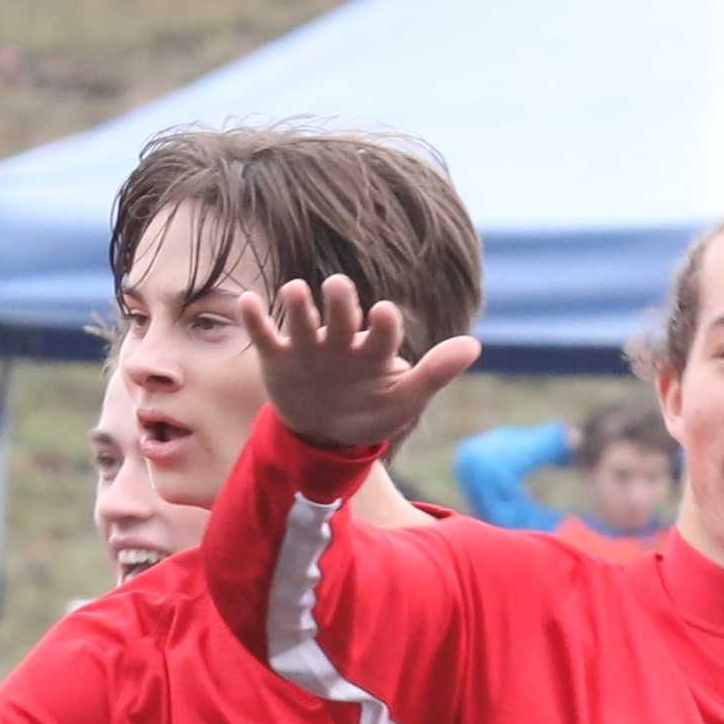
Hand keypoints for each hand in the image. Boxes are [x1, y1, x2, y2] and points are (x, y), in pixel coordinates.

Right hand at [235, 274, 481, 454]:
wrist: (325, 436)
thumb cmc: (370, 412)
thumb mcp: (403, 400)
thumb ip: (434, 373)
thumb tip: (474, 346)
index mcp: (375, 350)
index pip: (382, 332)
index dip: (384, 324)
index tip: (383, 314)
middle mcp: (342, 341)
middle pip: (341, 315)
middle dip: (339, 302)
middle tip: (337, 287)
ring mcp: (308, 348)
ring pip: (302, 320)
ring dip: (298, 305)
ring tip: (294, 291)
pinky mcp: (278, 357)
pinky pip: (264, 336)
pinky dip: (255, 319)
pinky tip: (248, 301)